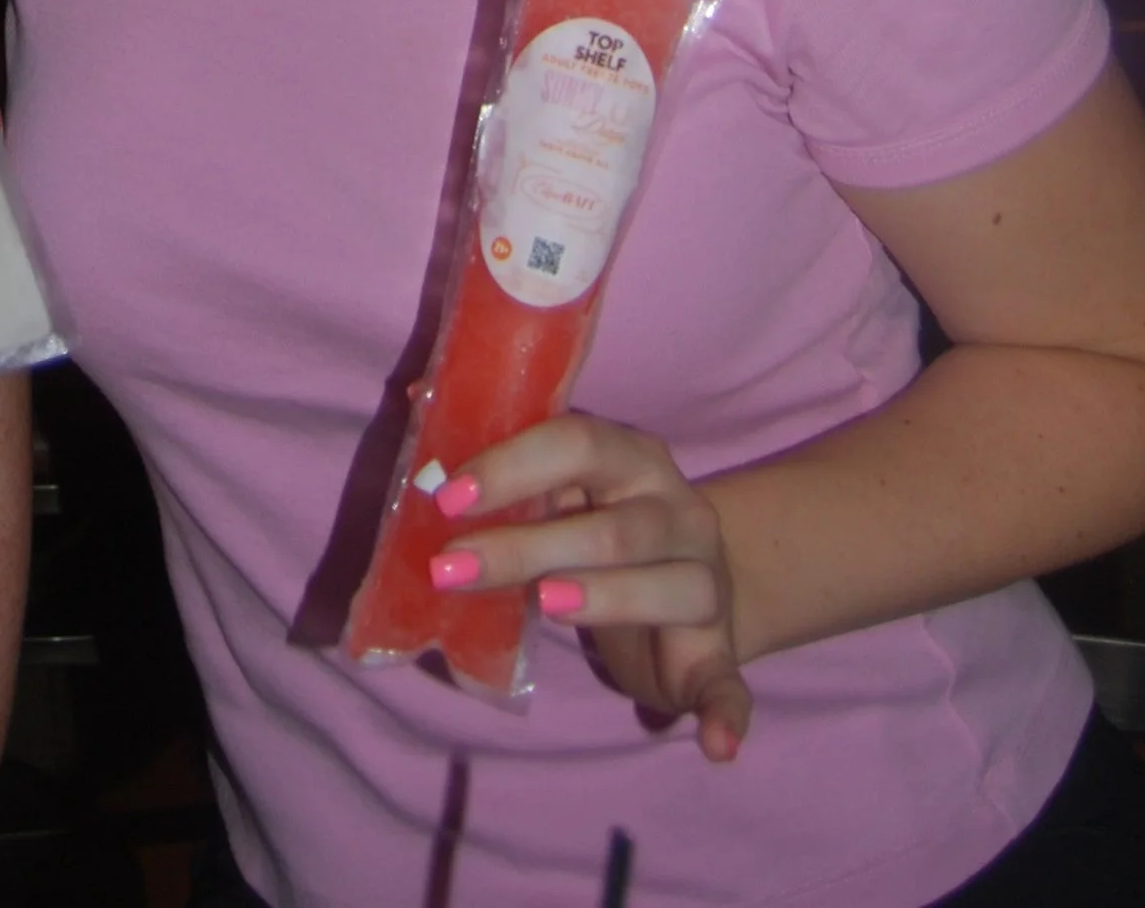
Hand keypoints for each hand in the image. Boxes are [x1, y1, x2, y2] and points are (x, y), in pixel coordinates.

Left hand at [426, 412, 751, 760]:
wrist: (700, 586)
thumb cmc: (603, 528)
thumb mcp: (563, 491)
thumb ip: (502, 463)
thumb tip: (412, 398)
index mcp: (632, 459)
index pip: (577, 441)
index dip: (512, 466)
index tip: (448, 498)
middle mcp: (678, 510)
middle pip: (613, 526)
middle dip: (529, 546)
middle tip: (455, 567)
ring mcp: (706, 582)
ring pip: (668, 585)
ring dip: (606, 596)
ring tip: (543, 605)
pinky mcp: (719, 653)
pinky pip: (731, 683)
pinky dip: (728, 714)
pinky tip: (714, 746)